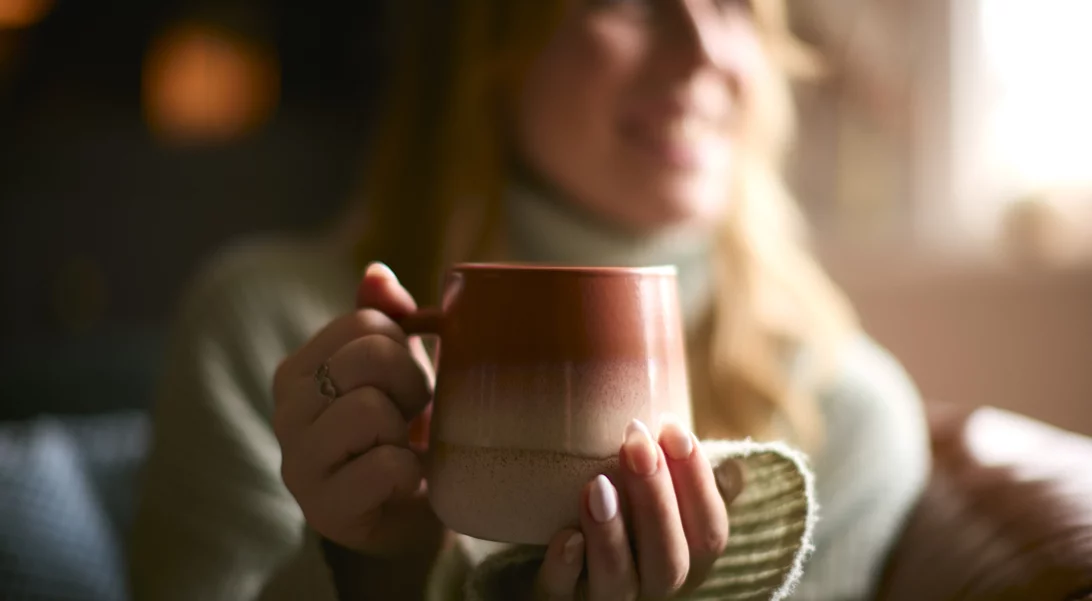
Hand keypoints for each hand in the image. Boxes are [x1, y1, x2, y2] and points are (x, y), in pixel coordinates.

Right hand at [273, 262, 438, 554]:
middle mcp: (286, 411)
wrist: (414, 512)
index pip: (365, 321)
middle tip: (411, 417)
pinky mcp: (324, 511)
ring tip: (401, 449)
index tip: (406, 383)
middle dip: (411, 385)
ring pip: (370, 410)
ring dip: (405, 432)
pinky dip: (410, 474)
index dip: (405, 347)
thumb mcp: (400, 367)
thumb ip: (386, 317)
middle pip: (366, 358)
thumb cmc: (406, 431)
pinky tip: (402, 484)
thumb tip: (376, 273)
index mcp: (300, 368)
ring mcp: (298, 463)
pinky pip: (385, 467)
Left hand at [531, 419, 743, 599]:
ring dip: (611, 535)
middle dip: (656, 500)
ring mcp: (605, 598)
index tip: (673, 429)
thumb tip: (735, 470)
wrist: (552, 562)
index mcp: (685, 560)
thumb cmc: (622, 518)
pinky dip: (565, 569)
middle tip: (635, 442)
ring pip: (620, 585)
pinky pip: (561, 596)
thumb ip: (689, 486)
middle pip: (670, 562)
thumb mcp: (661, 500)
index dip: (697, 482)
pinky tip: (566, 537)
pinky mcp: (558, 600)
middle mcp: (652, 587)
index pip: (710, 533)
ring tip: (597, 486)